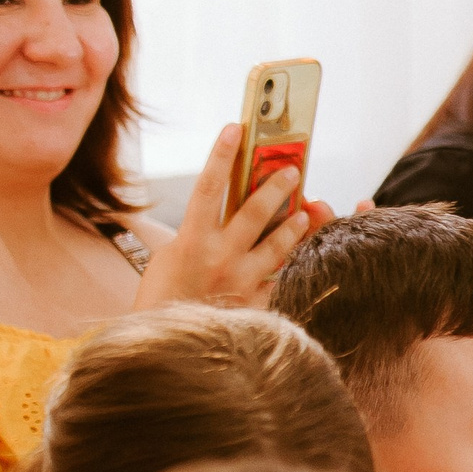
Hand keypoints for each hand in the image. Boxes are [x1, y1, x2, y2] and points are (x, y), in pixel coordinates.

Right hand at [135, 124, 330, 308]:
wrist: (167, 344)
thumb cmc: (163, 297)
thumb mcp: (170, 257)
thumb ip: (198, 234)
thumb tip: (224, 212)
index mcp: (191, 240)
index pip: (208, 187)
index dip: (221, 154)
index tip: (235, 128)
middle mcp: (219, 257)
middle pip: (253, 211)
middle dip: (276, 187)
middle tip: (293, 170)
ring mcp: (241, 281)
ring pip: (278, 246)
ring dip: (295, 226)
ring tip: (307, 212)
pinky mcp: (257, 303)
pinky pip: (282, 279)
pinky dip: (295, 266)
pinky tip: (309, 256)